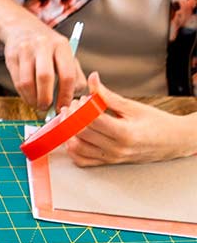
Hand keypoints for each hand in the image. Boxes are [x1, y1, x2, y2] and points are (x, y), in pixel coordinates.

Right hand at [2, 19, 83, 111]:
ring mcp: (25, 51)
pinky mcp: (11, 57)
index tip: (63, 106)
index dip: (66, 94)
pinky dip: (23, 95)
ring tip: (37, 104)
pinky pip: (17, 82)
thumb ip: (75, 74)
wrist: (22, 28)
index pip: (67, 74)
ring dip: (32, 99)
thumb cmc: (49, 47)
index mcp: (62, 46)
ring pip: (27, 82)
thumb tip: (74, 96)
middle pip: (45, 77)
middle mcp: (43, 46)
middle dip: (46, 98)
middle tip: (47, 108)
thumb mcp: (66, 54)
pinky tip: (29, 97)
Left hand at [65, 73, 196, 165]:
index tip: (81, 99)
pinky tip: (74, 136)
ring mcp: (111, 158)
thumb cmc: (157, 123)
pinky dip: (73, 149)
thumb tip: (92, 79)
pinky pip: (82, 161)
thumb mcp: (133, 106)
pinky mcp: (108, 163)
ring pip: (77, 149)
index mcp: (125, 133)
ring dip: (69, 132)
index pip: (92, 121)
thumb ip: (108, 96)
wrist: (173, 141)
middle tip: (74, 106)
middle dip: (72, 118)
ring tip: (72, 118)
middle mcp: (116, 149)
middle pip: (81, 134)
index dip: (81, 108)